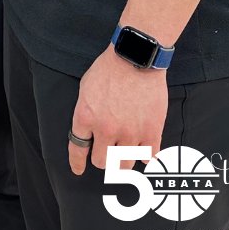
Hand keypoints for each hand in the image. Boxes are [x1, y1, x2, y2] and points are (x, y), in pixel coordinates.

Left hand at [68, 45, 166, 175]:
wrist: (134, 59)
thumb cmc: (108, 69)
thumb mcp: (85, 89)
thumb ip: (86, 113)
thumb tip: (88, 130)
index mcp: (86, 117)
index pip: (77, 150)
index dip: (77, 163)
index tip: (78, 170)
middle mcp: (106, 129)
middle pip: (102, 162)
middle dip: (103, 158)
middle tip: (108, 152)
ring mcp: (130, 133)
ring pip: (125, 164)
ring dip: (124, 160)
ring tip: (126, 151)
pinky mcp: (151, 132)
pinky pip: (148, 157)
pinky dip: (146, 155)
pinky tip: (144, 149)